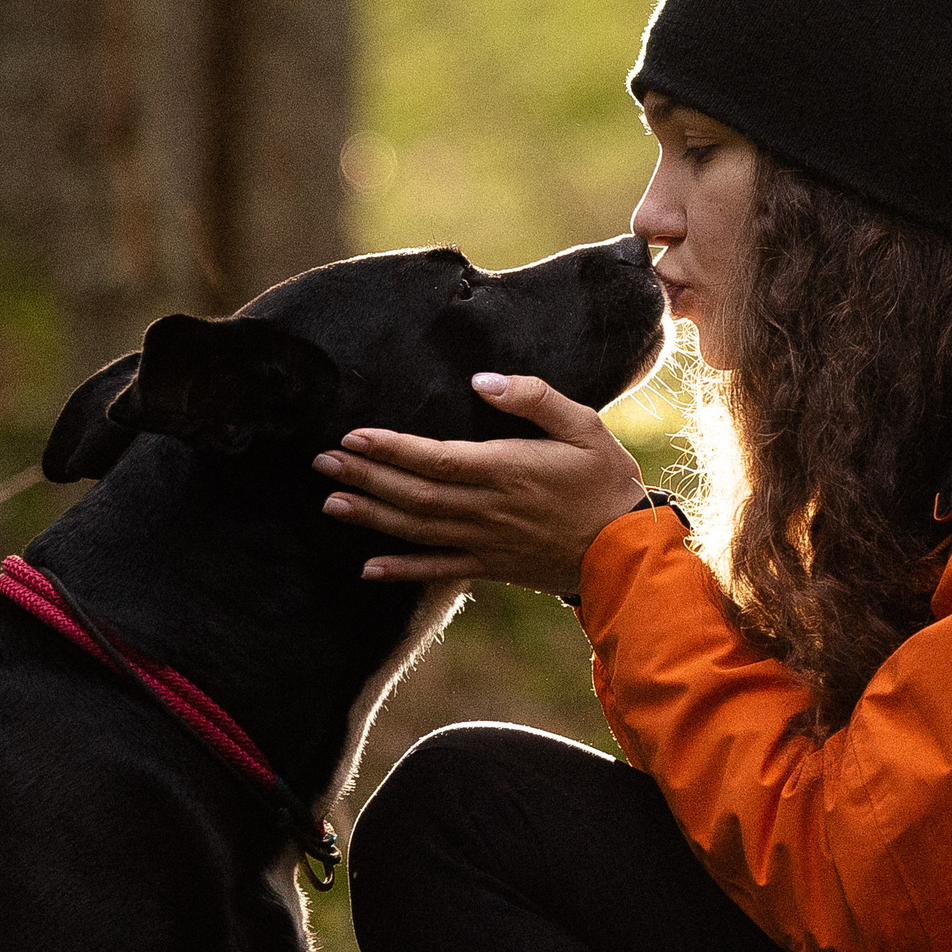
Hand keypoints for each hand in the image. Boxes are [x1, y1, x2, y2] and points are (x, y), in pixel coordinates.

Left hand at [312, 373, 652, 595]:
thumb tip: (483, 381)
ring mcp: (486, 541)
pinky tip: (368, 567)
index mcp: (507, 469)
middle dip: (365, 478)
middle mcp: (488, 508)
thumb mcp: (585, 426)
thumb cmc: (608, 483)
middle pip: (414, 493)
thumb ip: (534, 398)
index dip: (390, 449)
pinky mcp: (492, 565)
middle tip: (322, 463)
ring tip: (330, 504)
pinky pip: (440, 570)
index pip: (435, 458)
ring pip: (418, 529)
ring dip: (371, 517)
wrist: (629, 554)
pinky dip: (402, 570)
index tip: (353, 436)